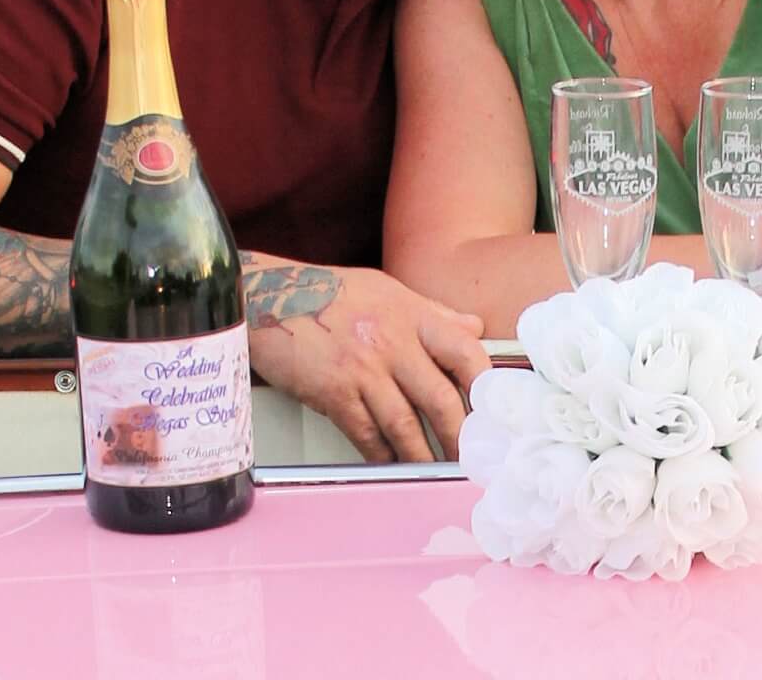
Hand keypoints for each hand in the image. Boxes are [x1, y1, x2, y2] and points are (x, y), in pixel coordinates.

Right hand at [243, 261, 489, 462]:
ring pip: (404, 423)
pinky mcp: (332, 392)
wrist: (268, 296)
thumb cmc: (328, 294)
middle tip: (470, 458)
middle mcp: (391, 341)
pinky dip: (380, 453)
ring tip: (433, 471)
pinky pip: (364, 432)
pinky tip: (389, 464)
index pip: (463, 348)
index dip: (483, 382)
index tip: (493, 409)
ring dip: (421, 454)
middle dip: (459, 435)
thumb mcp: (386, 290)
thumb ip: (432, 312)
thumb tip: (473, 328)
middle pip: (439, 397)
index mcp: (410, 314)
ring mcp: (362, 368)